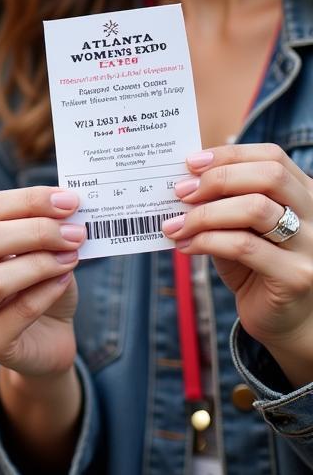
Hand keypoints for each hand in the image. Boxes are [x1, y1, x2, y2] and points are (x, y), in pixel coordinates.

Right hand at [0, 186, 84, 377]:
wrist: (46, 339)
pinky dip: (47, 291)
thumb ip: (41, 226)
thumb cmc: (37, 286)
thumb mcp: (35, 249)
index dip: (28, 200)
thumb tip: (65, 203)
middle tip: (75, 232)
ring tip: (72, 256)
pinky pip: (18, 311)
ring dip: (41, 262)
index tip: (68, 200)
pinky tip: (64, 281)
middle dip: (36, 231)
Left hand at [163, 145, 312, 381]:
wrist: (285, 321)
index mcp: (303, 194)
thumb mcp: (239, 225)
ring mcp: (311, 247)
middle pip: (269, 176)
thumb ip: (222, 200)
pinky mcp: (296, 276)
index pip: (272, 157)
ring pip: (255, 209)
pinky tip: (186, 246)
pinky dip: (207, 241)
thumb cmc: (256, 265)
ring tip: (176, 225)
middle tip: (181, 192)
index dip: (230, 154)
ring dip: (205, 213)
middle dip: (217, 179)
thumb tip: (181, 179)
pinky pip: (244, 247)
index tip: (191, 163)